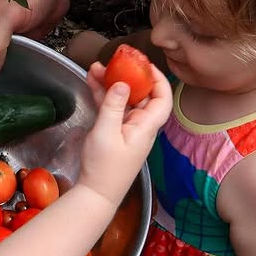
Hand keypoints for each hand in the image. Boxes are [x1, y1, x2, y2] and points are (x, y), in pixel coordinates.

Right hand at [76, 60, 171, 207]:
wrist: (97, 194)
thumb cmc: (104, 168)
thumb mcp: (105, 133)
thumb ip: (113, 105)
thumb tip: (123, 83)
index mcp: (146, 127)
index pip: (162, 98)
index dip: (157, 79)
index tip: (144, 64)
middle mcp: (140, 126)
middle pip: (141, 95)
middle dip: (128, 76)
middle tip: (117, 61)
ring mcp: (128, 130)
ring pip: (124, 100)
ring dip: (111, 84)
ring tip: (96, 69)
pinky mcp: (115, 133)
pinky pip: (113, 109)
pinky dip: (104, 96)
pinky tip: (93, 84)